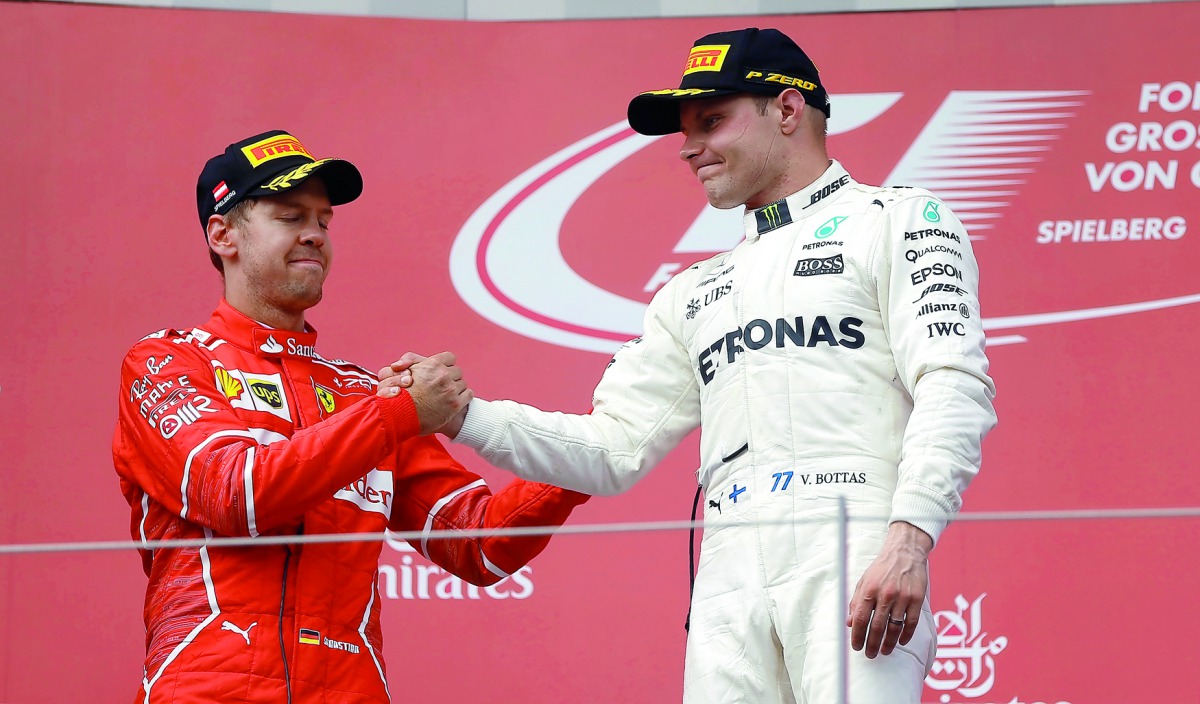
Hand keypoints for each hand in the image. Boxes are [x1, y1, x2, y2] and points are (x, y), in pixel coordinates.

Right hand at [379, 352, 470, 434]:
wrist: (401, 417)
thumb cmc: (401, 394)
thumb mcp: (402, 370)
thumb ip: (412, 359)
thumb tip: (424, 360)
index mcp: (432, 364)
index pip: (450, 358)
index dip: (446, 365)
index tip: (442, 372)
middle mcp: (443, 375)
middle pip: (457, 371)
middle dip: (451, 378)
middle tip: (442, 386)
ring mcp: (450, 389)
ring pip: (463, 383)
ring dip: (456, 388)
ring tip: (445, 396)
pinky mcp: (455, 404)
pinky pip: (468, 394)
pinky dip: (463, 397)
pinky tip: (454, 401)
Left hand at [845, 521, 932, 658]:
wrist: (905, 552)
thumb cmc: (882, 568)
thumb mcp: (864, 580)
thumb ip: (855, 601)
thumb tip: (849, 623)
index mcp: (869, 589)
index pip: (860, 618)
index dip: (857, 635)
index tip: (856, 646)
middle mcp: (885, 594)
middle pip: (877, 626)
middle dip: (872, 644)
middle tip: (869, 655)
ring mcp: (902, 597)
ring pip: (894, 627)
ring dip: (888, 643)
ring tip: (884, 652)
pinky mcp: (917, 599)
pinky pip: (911, 623)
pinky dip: (906, 635)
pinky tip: (901, 642)